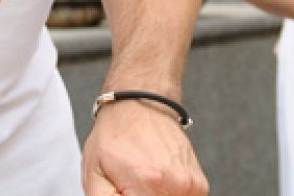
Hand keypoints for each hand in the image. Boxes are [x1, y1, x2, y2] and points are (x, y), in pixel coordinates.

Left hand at [82, 97, 206, 194]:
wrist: (140, 105)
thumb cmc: (115, 136)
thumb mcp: (93, 172)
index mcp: (148, 184)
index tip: (124, 191)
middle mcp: (175, 186)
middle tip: (130, 186)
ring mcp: (191, 187)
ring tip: (142, 183)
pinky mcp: (199, 186)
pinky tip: (155, 183)